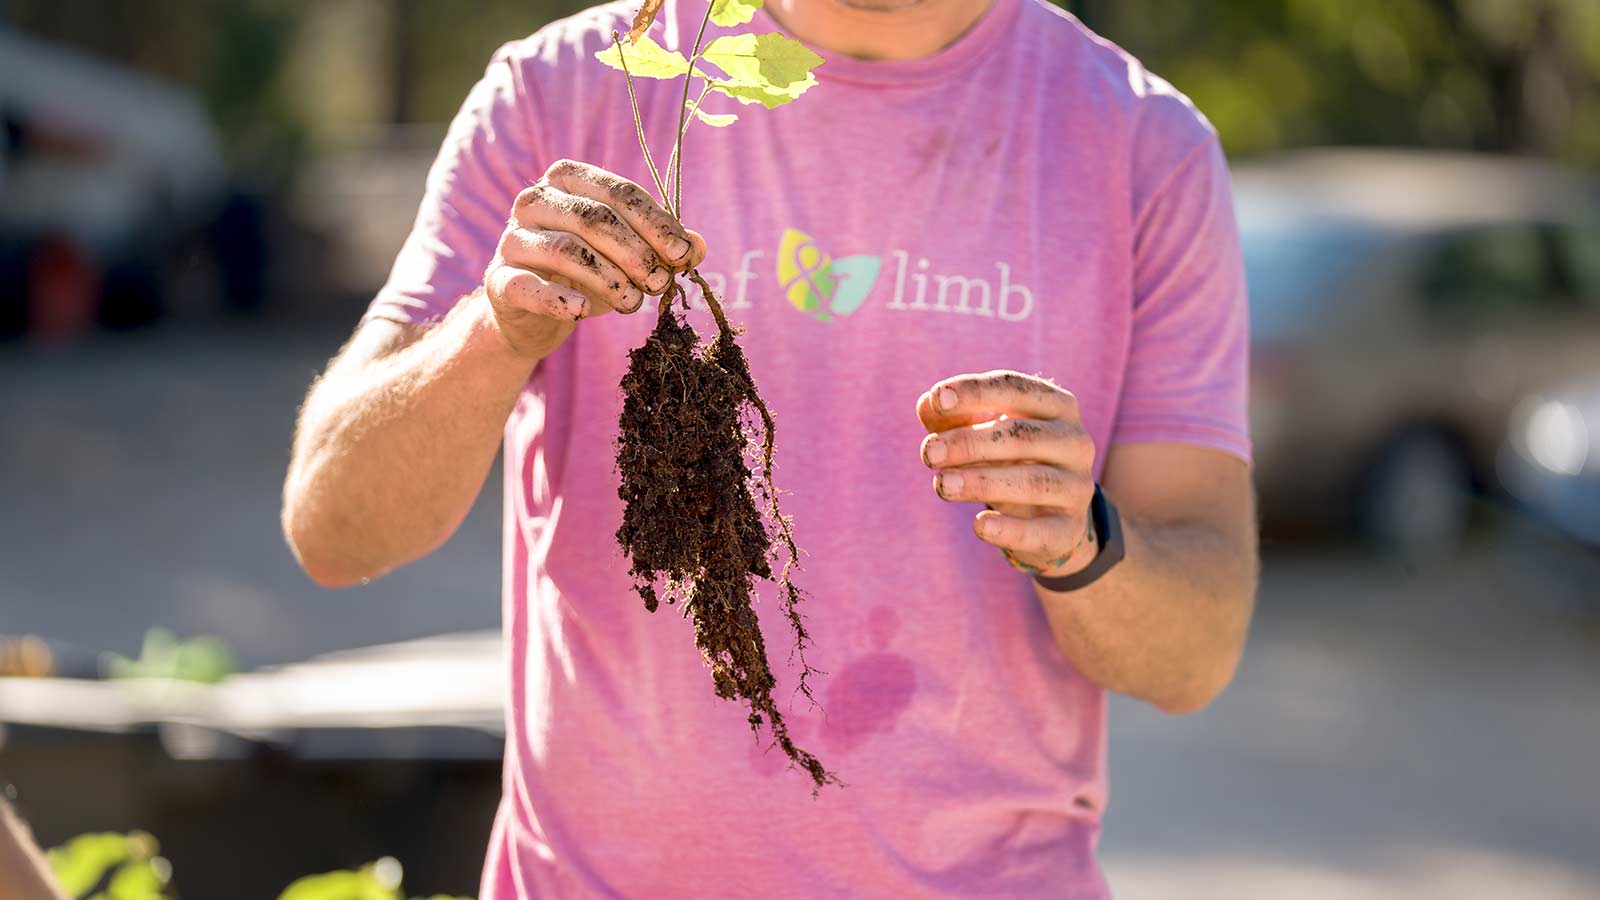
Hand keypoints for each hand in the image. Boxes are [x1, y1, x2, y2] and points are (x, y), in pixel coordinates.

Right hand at [483, 158, 707, 357]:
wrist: (533, 315)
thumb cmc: (586, 275)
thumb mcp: (629, 257)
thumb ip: (662, 247)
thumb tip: (699, 246)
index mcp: (568, 179)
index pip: (620, 193)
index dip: (657, 223)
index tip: (684, 253)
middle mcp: (534, 199)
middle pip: (595, 218)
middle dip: (637, 253)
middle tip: (661, 283)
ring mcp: (512, 239)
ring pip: (568, 251)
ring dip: (610, 280)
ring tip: (635, 303)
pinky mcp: (499, 280)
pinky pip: (529, 286)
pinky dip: (559, 299)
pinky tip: (582, 311)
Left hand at [917, 371, 1096, 575]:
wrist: (1046, 516)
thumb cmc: (1007, 459)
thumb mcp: (980, 433)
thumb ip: (953, 416)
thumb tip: (927, 403)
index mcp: (1057, 406)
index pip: (1016, 388)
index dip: (976, 392)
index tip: (938, 399)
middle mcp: (1075, 442)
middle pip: (1021, 436)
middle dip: (970, 442)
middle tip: (929, 452)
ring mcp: (1077, 487)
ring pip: (1032, 481)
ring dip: (982, 483)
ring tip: (941, 484)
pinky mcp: (1069, 529)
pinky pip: (1041, 531)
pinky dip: (1009, 529)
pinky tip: (978, 526)